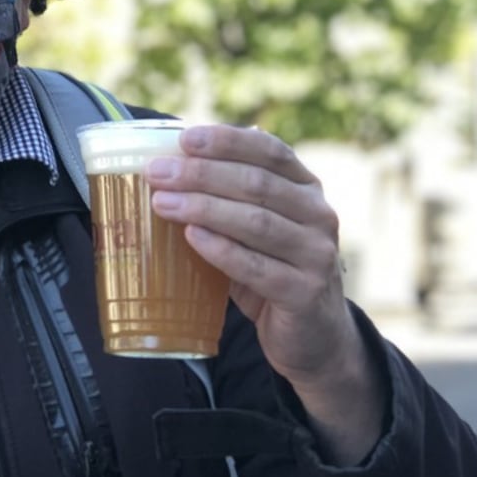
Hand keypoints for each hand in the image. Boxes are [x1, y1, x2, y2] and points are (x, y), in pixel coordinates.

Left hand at [145, 124, 383, 463]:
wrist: (312, 337)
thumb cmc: (273, 273)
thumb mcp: (256, 230)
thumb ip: (231, 199)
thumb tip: (172, 164)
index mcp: (307, 190)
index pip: (271, 152)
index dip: (228, 141)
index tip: (184, 138)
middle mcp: (319, 215)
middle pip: (258, 184)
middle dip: (202, 174)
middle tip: (157, 173)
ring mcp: (316, 255)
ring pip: (257, 222)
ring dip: (205, 208)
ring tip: (163, 202)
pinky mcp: (305, 293)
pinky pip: (258, 267)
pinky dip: (222, 250)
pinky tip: (192, 237)